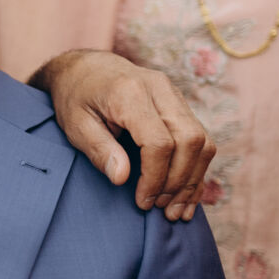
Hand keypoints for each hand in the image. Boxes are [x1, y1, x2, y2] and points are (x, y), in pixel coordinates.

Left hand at [32, 49, 214, 220]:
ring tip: (175, 209)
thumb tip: (122, 178)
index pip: (159, 142)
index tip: (143, 201)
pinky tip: (186, 195)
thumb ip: (99, 150)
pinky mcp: (180, 104)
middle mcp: (159, 89)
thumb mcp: (75, 125)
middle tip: (161, 209)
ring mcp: (174, 94)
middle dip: (179, 182)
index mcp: (130, 92)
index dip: (155, 178)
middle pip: (190, 140)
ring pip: (202, 140)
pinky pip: (201, 138)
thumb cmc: (76, 98)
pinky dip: (196, 169)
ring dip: (192, 180)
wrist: (85, 69)